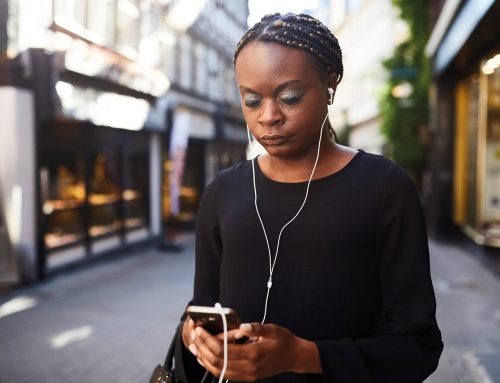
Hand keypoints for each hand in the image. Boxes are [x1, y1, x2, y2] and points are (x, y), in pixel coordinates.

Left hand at [188, 322, 321, 380]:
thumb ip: (257, 328)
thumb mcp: (273, 329)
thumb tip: (244, 326)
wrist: (294, 357)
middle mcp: (248, 368)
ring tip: (193, 345)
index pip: (223, 350)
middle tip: (193, 335)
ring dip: (203, 358)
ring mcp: (247, 375)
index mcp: (254, 355)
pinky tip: (204, 357)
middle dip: (202, 347)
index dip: (208, 340)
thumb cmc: (284, 341)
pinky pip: (224, 374)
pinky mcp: (246, 377)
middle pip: (217, 361)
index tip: (199, 330)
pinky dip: (211, 366)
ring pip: (218, 370)